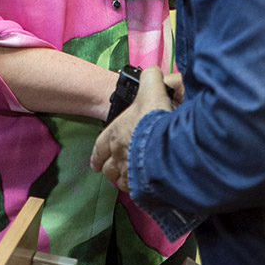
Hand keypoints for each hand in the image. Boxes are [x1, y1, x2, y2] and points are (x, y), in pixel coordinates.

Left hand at [90, 66, 173, 193]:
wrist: (168, 145)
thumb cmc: (155, 119)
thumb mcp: (151, 89)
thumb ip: (150, 78)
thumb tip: (152, 72)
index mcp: (115, 134)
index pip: (99, 147)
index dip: (97, 155)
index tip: (96, 162)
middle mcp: (118, 155)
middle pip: (108, 168)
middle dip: (110, 169)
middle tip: (114, 169)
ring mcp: (129, 173)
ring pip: (120, 181)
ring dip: (123, 179)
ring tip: (129, 178)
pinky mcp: (143, 187)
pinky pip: (136, 192)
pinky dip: (138, 190)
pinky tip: (144, 188)